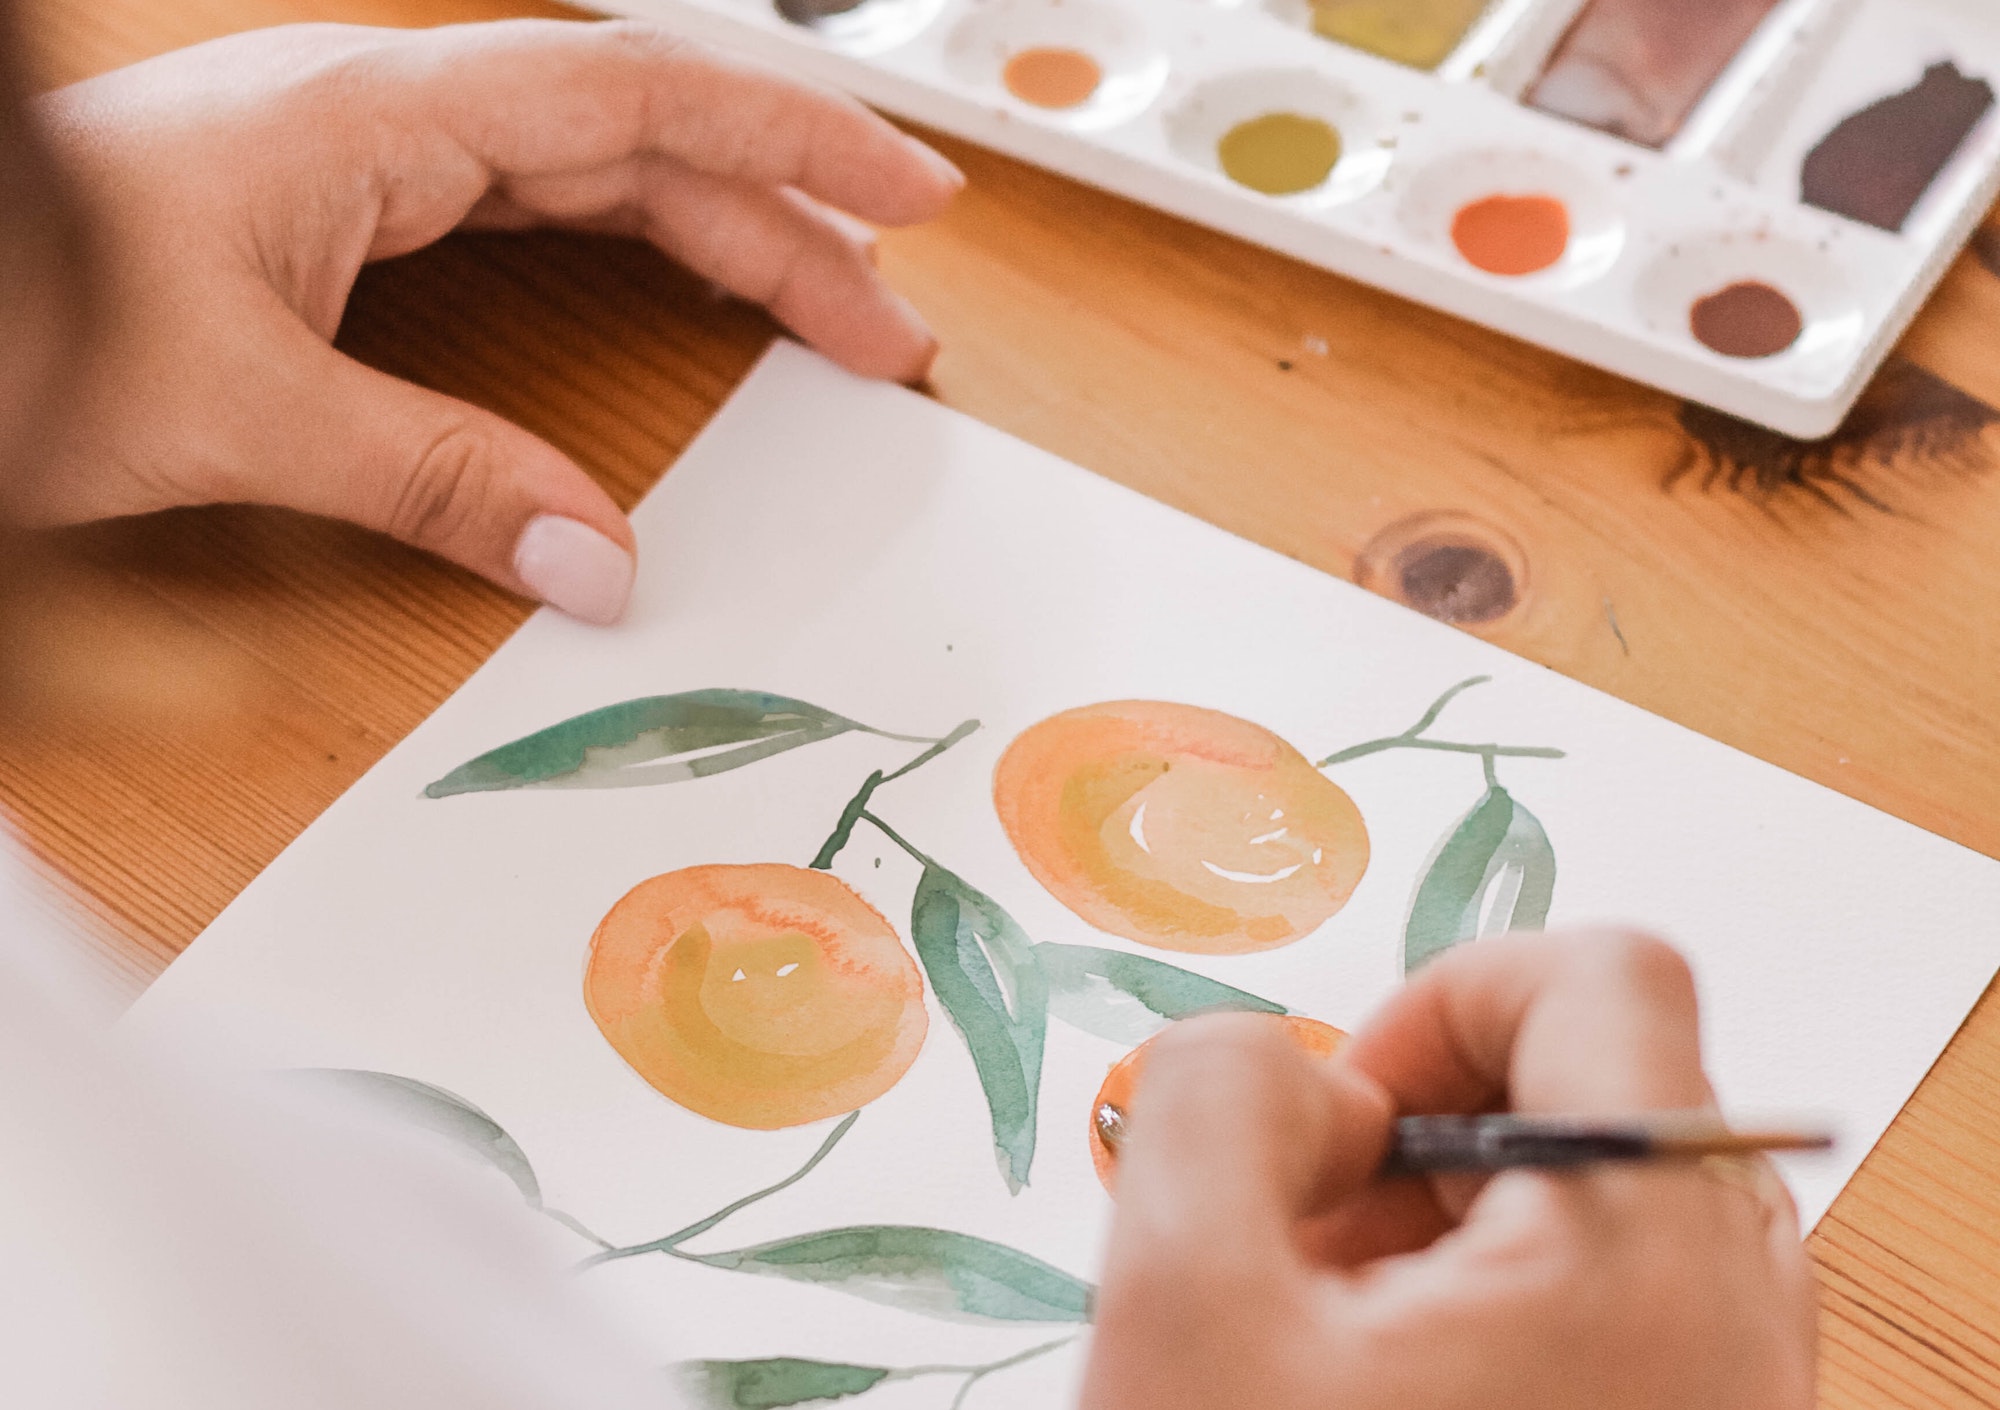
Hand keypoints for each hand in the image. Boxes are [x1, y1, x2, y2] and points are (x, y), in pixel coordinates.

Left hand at [23, 21, 960, 621]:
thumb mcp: (233, 410)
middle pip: (646, 142)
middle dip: (789, 223)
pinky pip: (541, 211)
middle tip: (892, 326)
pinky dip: (638, 253)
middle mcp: (393, 115)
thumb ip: (433, 481)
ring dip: (725, 240)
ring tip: (827, 315)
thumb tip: (598, 561)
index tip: (909, 195)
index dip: (795, 139)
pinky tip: (682, 293)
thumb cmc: (19, 315)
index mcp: (382, 115)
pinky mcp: (352, 211)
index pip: (642, 97)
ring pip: (600, 175)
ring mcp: (373, 158)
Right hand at [1082, 933, 1817, 1409]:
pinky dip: (1491, 1315)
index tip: (1342, 1122)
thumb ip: (1213, 1096)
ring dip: (1443, 1231)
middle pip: (1598, 1089)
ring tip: (1335, 1347)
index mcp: (1643, 1252)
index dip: (1443, 1000)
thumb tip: (1309, 1080)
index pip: (1600, 975)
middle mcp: (1739, 1318)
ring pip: (1597, 1205)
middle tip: (1312, 1252)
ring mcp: (1739, 1398)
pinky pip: (1614, 1309)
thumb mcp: (1181, 1303)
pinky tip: (1387, 1400)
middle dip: (1423, 1136)